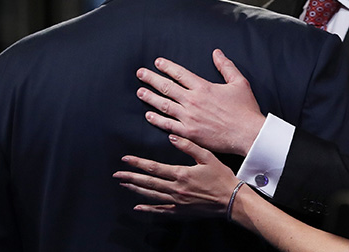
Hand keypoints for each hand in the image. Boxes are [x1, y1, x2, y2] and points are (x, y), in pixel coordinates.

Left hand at [114, 135, 239, 216]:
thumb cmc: (221, 177)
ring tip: (124, 185)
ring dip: (136, 190)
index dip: (138, 163)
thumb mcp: (207, 156)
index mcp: (181, 174)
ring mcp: (177, 202)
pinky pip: (161, 210)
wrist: (231, 200)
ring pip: (151, 195)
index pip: (154, 168)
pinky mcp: (181, 211)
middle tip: (117, 175)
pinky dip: (148, 209)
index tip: (125, 159)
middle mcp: (176, 189)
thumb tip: (172, 136)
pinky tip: (138, 206)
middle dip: (131, 177)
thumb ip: (188, 145)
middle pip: (148, 182)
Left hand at [136, 49, 263, 155]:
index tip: (157, 62)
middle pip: (167, 87)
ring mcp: (189, 117)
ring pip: (164, 105)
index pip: (180, 73)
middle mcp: (193, 101)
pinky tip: (149, 116)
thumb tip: (216, 52)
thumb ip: (226, 66)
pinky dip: (157, 120)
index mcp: (204, 87)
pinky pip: (168, 125)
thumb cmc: (245, 109)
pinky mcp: (189, 133)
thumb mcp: (239, 82)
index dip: (167, 67)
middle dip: (151, 79)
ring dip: (150, 98)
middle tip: (140, 73)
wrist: (248, 134)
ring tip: (140, 92)